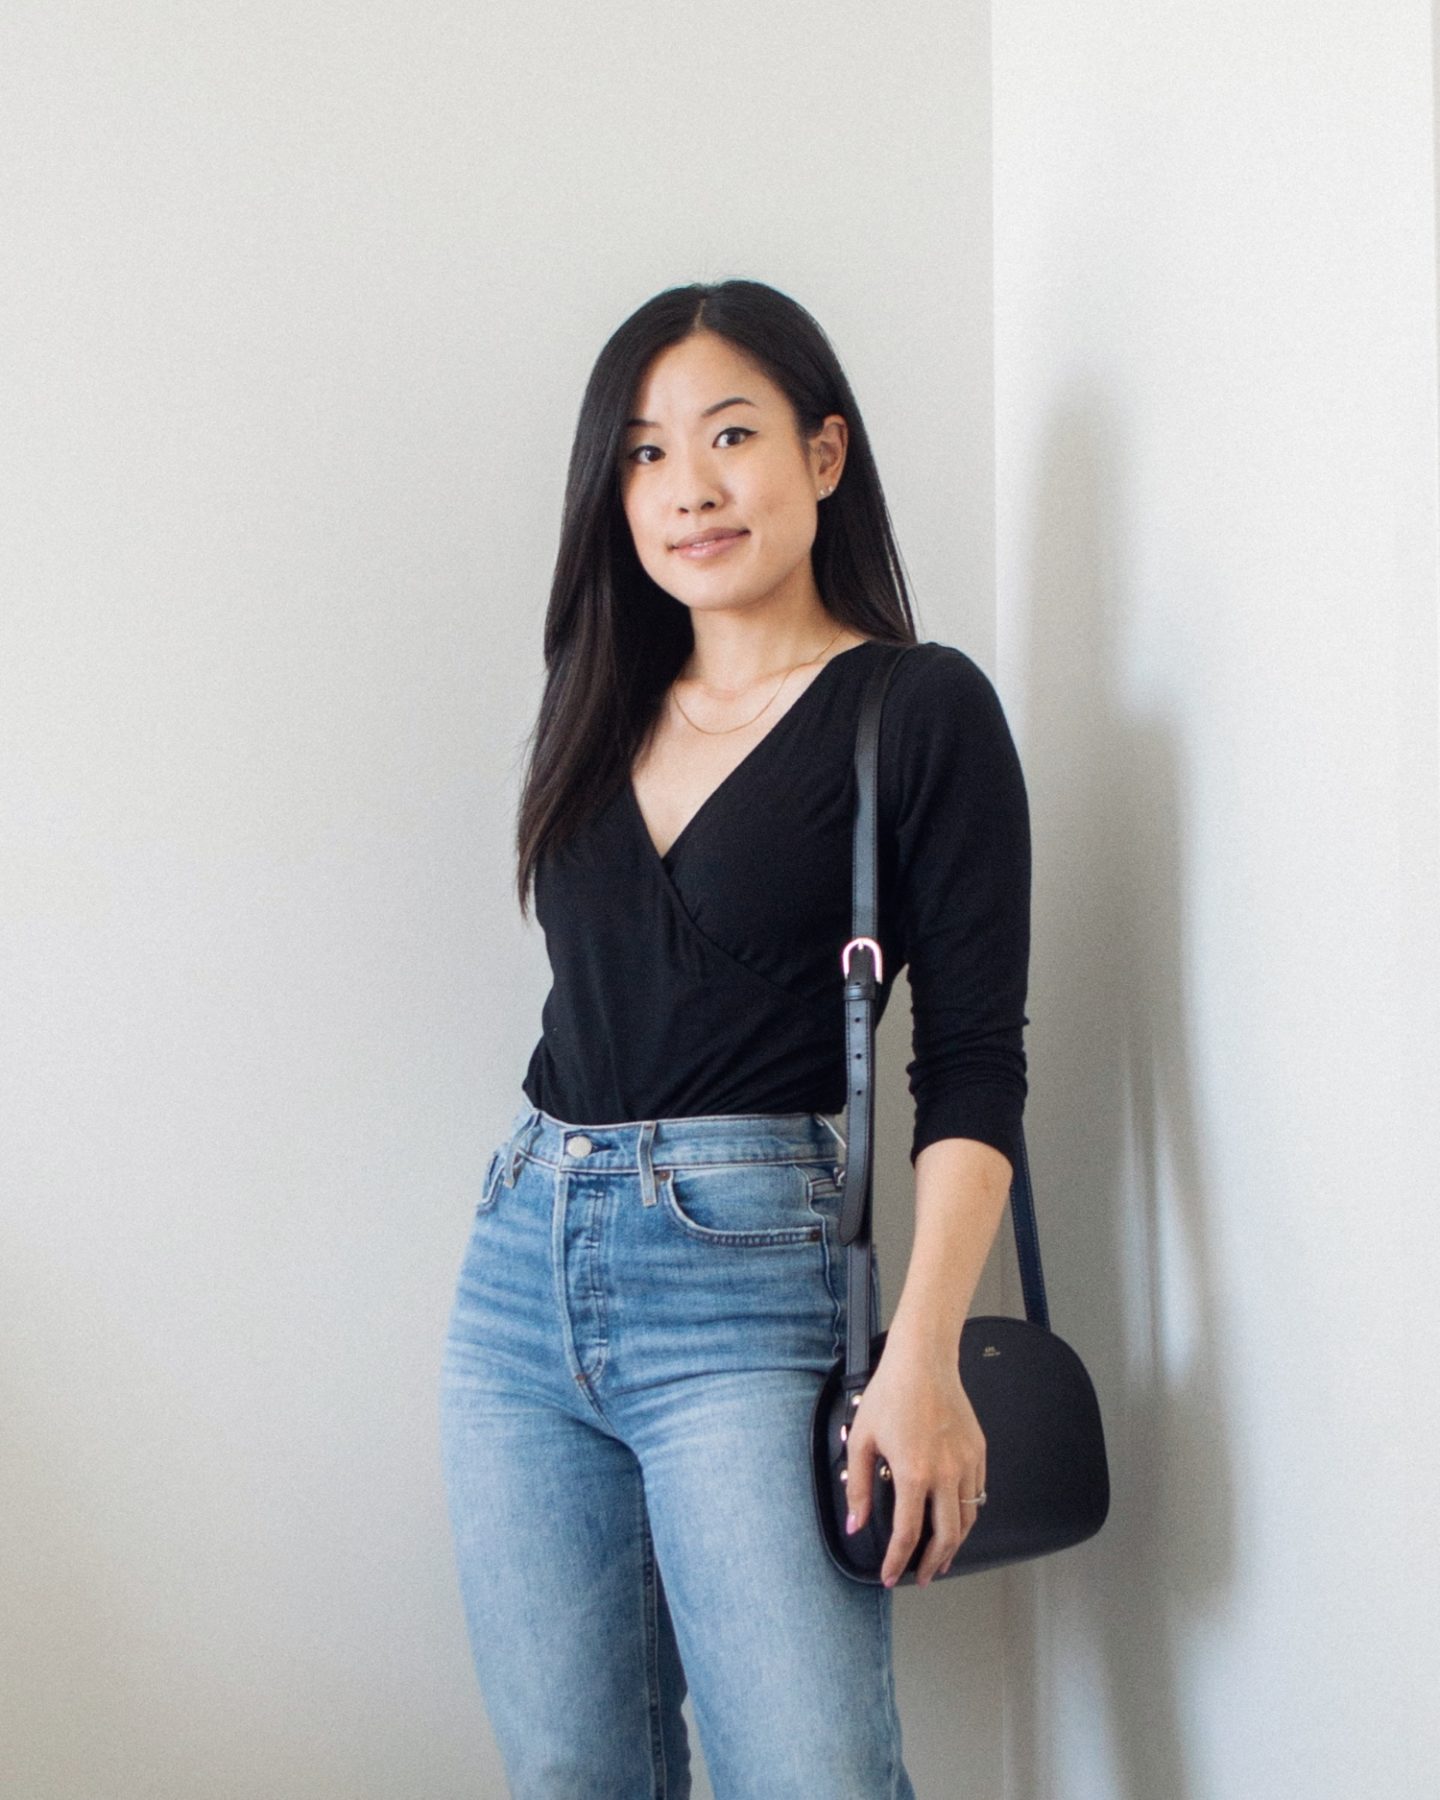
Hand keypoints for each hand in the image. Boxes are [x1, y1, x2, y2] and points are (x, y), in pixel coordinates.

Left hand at [842, 1332, 985, 1588]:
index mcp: (914, 1473)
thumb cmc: (890, 1393)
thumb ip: (860, 1488)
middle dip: (932, 1565)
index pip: (907, 1534)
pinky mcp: (979, 1452)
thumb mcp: (862, 1439)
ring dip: (954, 1545)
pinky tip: (956, 1521)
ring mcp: (967, 1463)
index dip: (898, 1562)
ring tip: (941, 1559)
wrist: (923, 1361)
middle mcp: (946, 1473)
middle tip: (920, 1578)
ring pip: (967, 1519)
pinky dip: (967, 1516)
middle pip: (946, 1537)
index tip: (890, 1576)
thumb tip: (856, 1524)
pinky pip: (977, 1494)